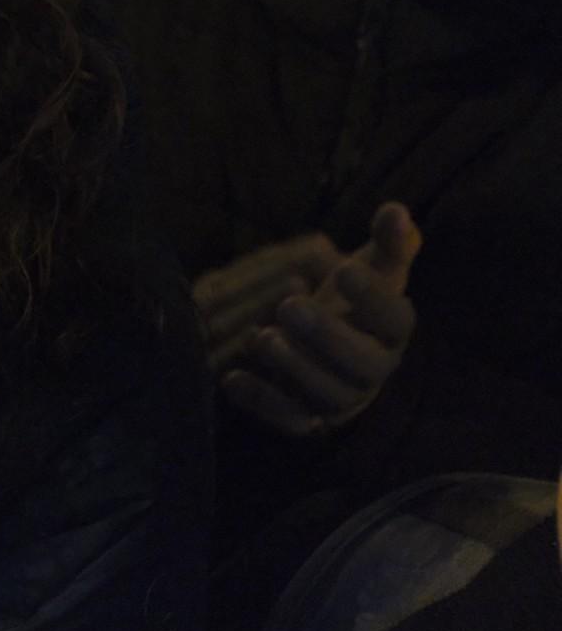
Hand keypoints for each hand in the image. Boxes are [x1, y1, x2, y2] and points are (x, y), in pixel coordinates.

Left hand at [221, 203, 422, 436]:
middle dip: (327, 336)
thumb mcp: (367, 267)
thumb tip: (396, 209)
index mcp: (391, 332)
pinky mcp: (308, 419)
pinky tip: (232, 380)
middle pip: (363, 364)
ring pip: (327, 395)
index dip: (374, 297)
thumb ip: (385, 242)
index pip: (397, 319)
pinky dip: (262, 402)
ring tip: (261, 337)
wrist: (327, 347)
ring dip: (294, 368)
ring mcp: (340, 398)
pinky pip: (290, 421)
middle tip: (289, 306)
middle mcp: (372, 370)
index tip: (343, 268)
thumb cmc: (349, 300)